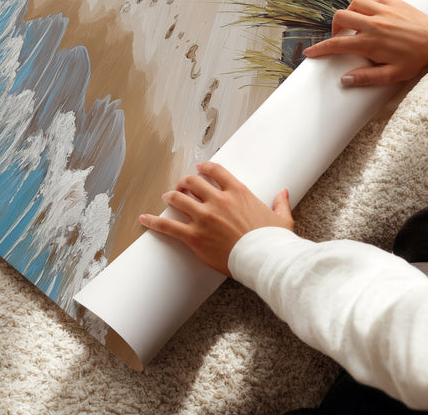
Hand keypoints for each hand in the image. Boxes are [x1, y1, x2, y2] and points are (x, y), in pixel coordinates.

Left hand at [139, 161, 292, 276]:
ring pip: (179, 199)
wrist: (265, 260)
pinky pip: (168, 226)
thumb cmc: (273, 241)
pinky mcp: (194, 236)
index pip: (215, 171)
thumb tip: (284, 193)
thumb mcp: (281, 219)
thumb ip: (280, 203)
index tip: (199, 168)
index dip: (204, 168)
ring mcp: (204, 218)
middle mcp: (218, 200)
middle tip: (181, 185)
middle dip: (184, 182)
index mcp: (238, 192)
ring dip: (171, 196)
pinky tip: (144, 218)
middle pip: (192, 182)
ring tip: (167, 196)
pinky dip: (154, 221)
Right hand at [303, 0, 427, 86]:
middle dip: (334, 27)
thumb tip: (344, 80)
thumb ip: (367, 77)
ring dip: (350, 14)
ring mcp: (383, 10)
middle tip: (340, 37)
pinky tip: (374, 16)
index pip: (337, 45)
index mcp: (370, 42)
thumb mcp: (393, 75)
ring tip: (356, 25)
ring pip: (354, 4)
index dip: (320, 49)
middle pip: (340, 17)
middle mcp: (373, 23)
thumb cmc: (417, 60)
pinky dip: (368, 6)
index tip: (310, 53)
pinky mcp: (393, 1)